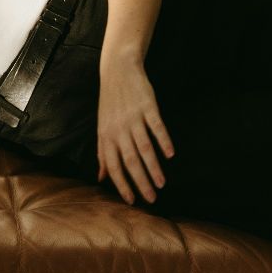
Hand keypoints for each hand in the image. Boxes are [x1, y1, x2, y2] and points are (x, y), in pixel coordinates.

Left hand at [95, 54, 174, 204]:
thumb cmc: (110, 103)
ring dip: (153, 167)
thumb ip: (103, 154)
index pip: (113, 166)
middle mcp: (119, 129)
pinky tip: (170, 154)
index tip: (132, 201)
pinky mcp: (148, 106)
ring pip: (144, 148)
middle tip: (152, 199)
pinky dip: (163, 141)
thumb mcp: (102, 128)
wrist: (118, 71)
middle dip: (141, 182)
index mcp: (106, 137)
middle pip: (130, 161)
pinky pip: (156, 127)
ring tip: (162, 184)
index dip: (122, 184)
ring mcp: (133, 118)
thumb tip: (101, 178)